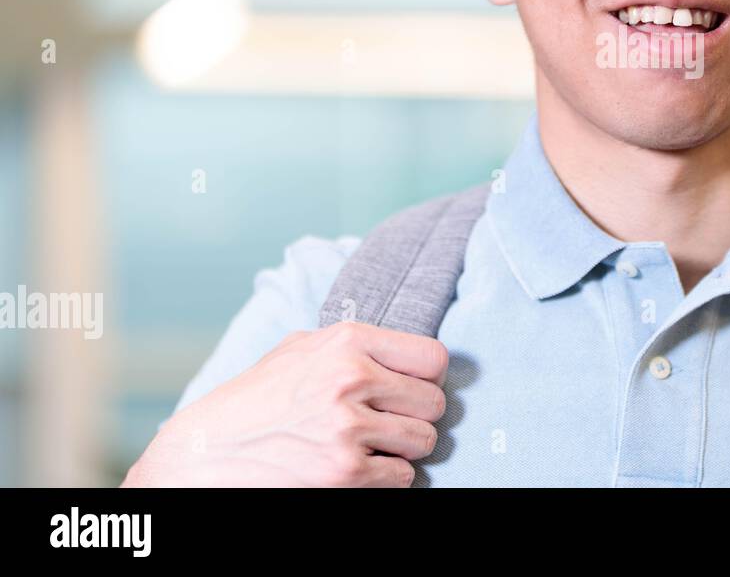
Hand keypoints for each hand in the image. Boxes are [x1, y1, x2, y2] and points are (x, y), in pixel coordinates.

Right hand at [122, 321, 446, 486]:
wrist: (205, 454)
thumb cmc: (255, 399)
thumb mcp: (299, 349)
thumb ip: (353, 343)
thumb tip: (404, 352)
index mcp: (347, 341)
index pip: (433, 358)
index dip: (427, 378)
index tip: (412, 389)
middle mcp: (352, 379)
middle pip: (435, 403)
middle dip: (417, 416)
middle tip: (390, 422)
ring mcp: (350, 428)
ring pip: (424, 441)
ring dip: (403, 449)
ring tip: (370, 445)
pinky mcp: (346, 472)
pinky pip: (403, 477)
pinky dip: (386, 477)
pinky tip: (356, 467)